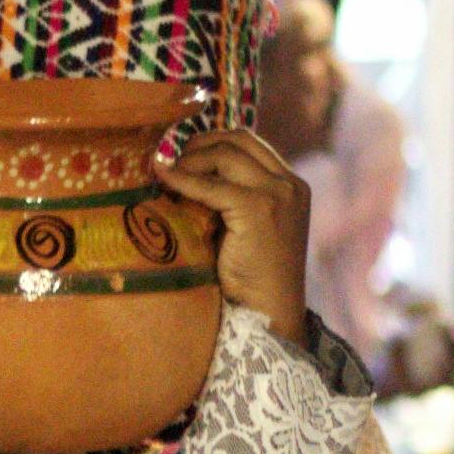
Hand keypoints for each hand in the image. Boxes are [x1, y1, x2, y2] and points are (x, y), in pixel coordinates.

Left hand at [155, 125, 312, 340]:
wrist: (269, 314)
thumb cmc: (248, 280)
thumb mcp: (242, 228)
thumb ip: (228, 198)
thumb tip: (181, 172)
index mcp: (291, 185)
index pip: (248, 142)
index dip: (210, 142)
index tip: (179, 156)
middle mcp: (290, 184)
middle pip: (237, 139)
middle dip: (198, 145)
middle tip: (169, 161)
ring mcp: (279, 194)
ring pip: (225, 154)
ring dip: (190, 160)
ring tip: (165, 176)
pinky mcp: (260, 209)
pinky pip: (212, 185)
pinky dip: (183, 179)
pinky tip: (163, 178)